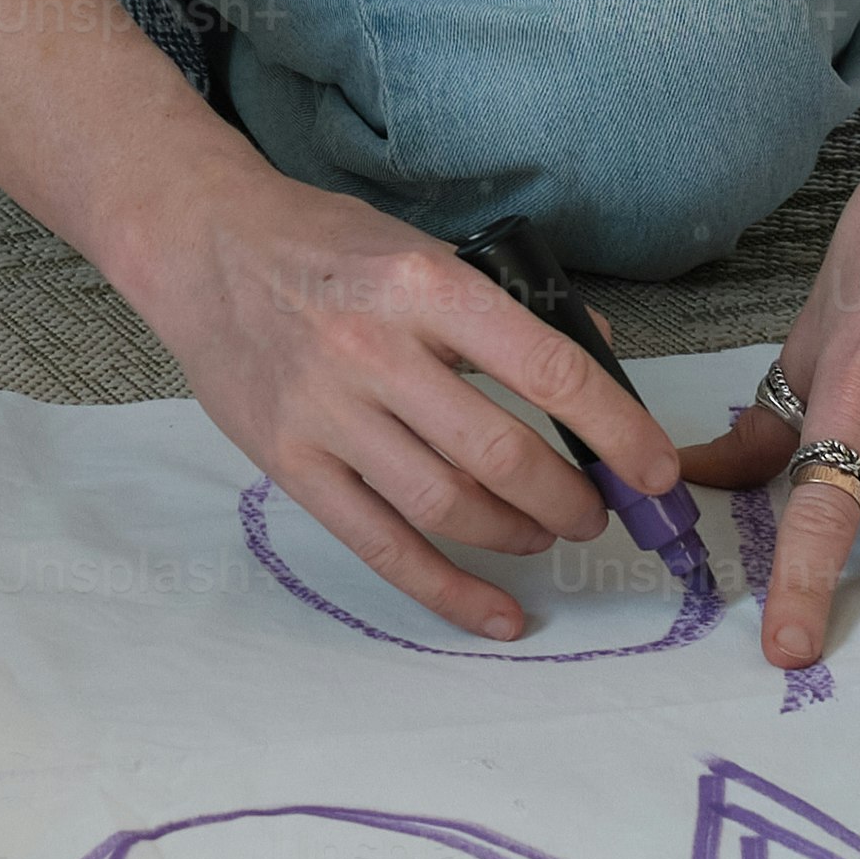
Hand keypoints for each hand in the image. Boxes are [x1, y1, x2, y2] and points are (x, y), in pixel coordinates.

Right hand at [112, 155, 683, 642]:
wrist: (203, 247)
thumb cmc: (324, 245)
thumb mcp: (423, 246)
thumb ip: (505, 305)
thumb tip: (598, 358)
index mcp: (423, 284)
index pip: (545, 368)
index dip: (616, 429)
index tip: (656, 468)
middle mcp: (375, 350)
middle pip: (501, 453)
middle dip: (572, 497)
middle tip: (600, 508)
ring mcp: (327, 413)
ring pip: (448, 505)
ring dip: (518, 534)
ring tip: (546, 533)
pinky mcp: (290, 463)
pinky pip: (381, 546)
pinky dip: (447, 590)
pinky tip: (496, 614)